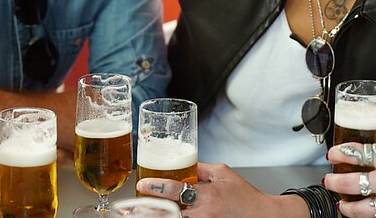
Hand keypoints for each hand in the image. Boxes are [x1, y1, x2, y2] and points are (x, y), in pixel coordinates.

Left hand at [136, 162, 308, 217]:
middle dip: (149, 210)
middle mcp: (203, 214)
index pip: (175, 189)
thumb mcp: (222, 173)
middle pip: (169, 213)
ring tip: (138, 213)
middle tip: (131, 208)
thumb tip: (180, 162)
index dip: (156, 186)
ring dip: (157, 216)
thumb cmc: (245, 196)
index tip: (142, 182)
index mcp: (207, 195)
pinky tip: (161, 216)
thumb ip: (199, 168)